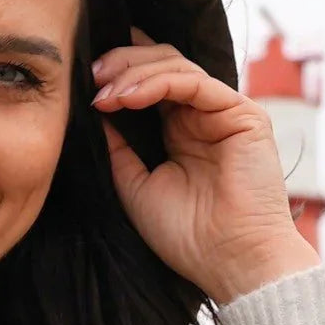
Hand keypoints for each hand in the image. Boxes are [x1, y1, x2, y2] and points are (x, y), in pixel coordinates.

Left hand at [92, 27, 318, 302]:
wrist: (225, 260)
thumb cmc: (183, 233)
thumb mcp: (132, 184)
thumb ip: (116, 147)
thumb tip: (92, 112)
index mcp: (176, 130)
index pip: (147, 82)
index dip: (117, 71)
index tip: (82, 80)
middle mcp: (200, 115)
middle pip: (161, 64)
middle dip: (121, 64)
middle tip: (90, 77)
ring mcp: (222, 112)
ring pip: (176, 67)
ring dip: (134, 74)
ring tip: (103, 94)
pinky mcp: (243, 115)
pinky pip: (197, 84)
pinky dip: (159, 84)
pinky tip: (128, 98)